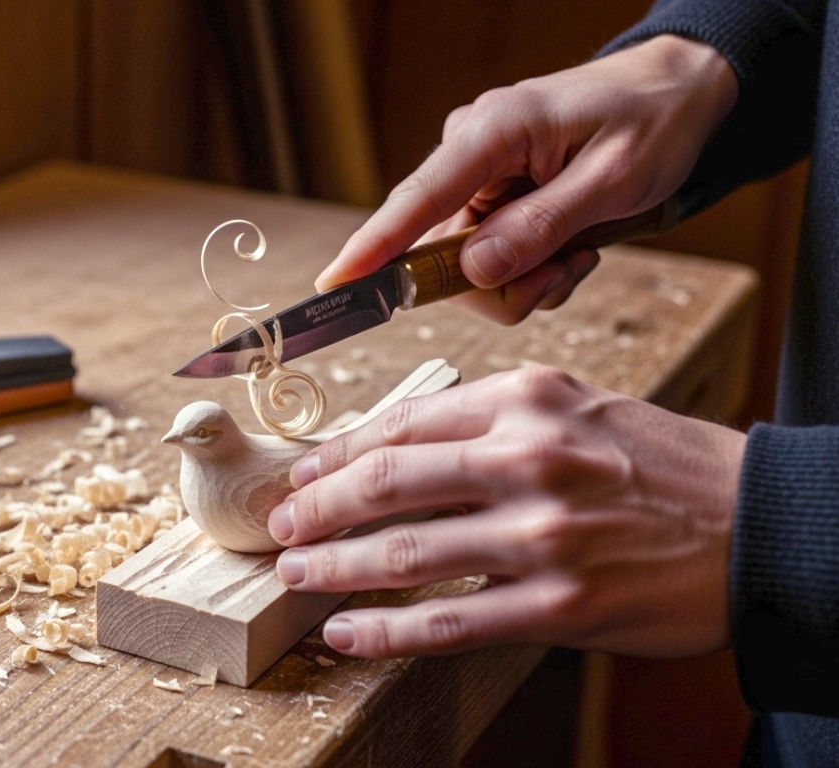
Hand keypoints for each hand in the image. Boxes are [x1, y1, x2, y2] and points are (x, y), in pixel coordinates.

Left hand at [268, 366, 745, 658]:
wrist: (759, 523)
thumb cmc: (659, 464)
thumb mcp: (577, 408)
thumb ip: (489, 421)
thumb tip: (393, 454)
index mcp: (527, 399)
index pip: (403, 423)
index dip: (337, 456)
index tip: (302, 477)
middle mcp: (530, 457)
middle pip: (388, 482)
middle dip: (317, 510)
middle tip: (281, 528)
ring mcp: (544, 534)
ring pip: (406, 552)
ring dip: (336, 568)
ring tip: (297, 578)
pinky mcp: (560, 603)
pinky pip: (449, 620)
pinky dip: (387, 630)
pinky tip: (349, 633)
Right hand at [318, 35, 737, 322]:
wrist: (678, 93)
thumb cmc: (654, 121)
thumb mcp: (614, 181)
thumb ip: (541, 227)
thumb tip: (474, 269)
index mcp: (493, 131)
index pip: (418, 197)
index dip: (375, 245)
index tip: (336, 281)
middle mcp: (472, 149)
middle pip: (442, 250)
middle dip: (500, 283)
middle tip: (564, 270)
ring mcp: (478, 173)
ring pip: (467, 263)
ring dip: (524, 278)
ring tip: (577, 252)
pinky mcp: (490, 192)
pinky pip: (487, 254)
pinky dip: (528, 268)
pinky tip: (567, 247)